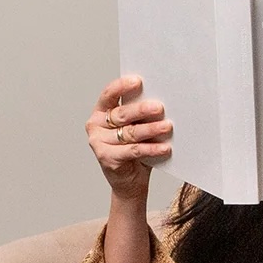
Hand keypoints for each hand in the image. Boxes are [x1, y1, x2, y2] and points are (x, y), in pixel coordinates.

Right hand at [86, 75, 172, 202]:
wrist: (129, 181)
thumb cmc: (133, 150)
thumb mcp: (135, 127)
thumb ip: (139, 115)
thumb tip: (159, 101)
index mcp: (101, 112)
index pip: (108, 94)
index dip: (122, 86)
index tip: (138, 81)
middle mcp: (96, 126)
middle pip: (121, 114)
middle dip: (142, 110)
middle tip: (159, 108)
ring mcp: (99, 142)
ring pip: (129, 132)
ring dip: (151, 129)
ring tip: (167, 126)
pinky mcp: (106, 158)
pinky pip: (133, 150)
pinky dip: (151, 148)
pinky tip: (164, 147)